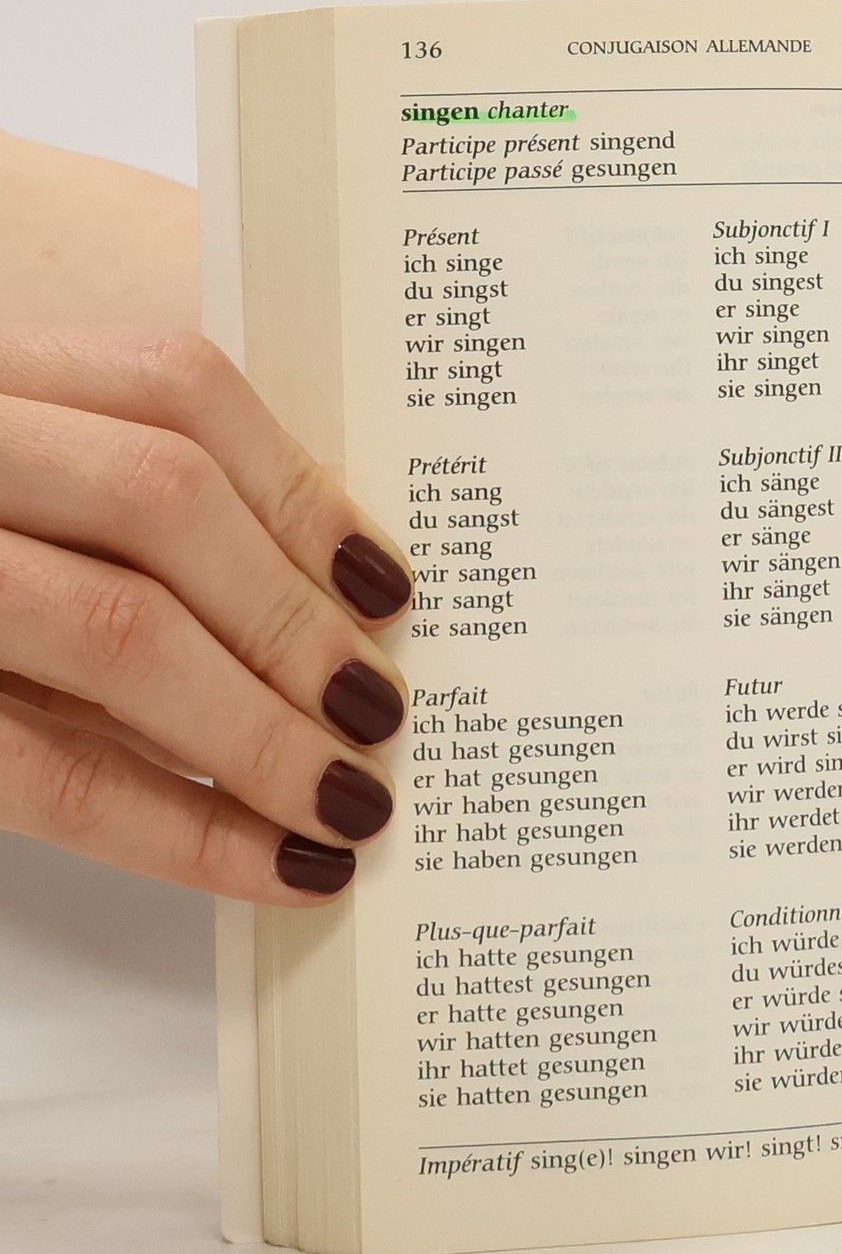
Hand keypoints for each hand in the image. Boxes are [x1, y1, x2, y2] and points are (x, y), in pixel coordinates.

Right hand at [0, 327, 413, 903]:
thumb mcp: (19, 503)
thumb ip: (118, 524)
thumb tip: (330, 611)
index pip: (171, 384)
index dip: (300, 488)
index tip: (392, 585)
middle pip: (161, 497)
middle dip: (293, 618)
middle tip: (386, 711)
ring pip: (115, 627)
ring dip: (261, 730)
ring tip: (352, 802)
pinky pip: (48, 773)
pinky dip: (183, 830)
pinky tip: (276, 869)